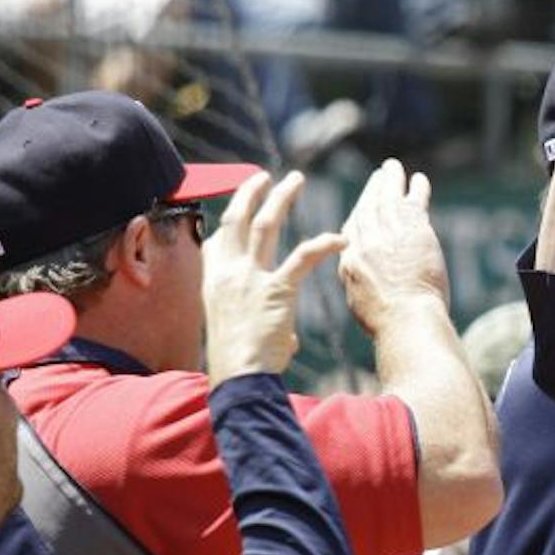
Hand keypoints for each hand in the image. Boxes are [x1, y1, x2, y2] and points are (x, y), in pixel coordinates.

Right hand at [202, 169, 347, 381]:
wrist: (240, 379)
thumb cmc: (240, 364)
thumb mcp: (237, 334)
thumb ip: (261, 328)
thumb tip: (284, 339)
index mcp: (214, 281)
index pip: (220, 238)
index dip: (232, 216)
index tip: (244, 199)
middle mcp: (228, 273)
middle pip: (238, 219)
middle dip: (252, 192)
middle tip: (266, 176)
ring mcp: (250, 278)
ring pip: (265, 224)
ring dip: (281, 198)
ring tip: (296, 180)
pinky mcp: (277, 290)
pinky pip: (303, 256)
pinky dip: (323, 244)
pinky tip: (340, 237)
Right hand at [339, 159, 447, 336]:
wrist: (405, 318)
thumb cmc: (388, 322)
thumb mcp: (361, 303)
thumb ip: (363, 284)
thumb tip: (369, 283)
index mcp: (350, 260)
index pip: (353, 229)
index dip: (359, 214)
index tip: (364, 205)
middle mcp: (365, 241)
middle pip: (368, 207)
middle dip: (373, 190)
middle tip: (378, 176)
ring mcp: (388, 232)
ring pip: (388, 197)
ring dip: (391, 179)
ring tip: (393, 167)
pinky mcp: (413, 227)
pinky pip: (414, 200)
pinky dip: (416, 187)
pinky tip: (419, 179)